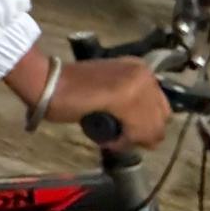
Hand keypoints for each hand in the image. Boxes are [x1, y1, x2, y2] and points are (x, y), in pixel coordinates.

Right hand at [47, 57, 171, 149]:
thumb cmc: (71, 85)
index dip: (147, 124)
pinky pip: (136, 133)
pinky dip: (122, 142)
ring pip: (152, 129)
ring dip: (132, 140)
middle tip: (121, 138)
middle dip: (143, 134)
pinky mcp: (126, 99)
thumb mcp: (109, 85)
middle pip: (161, 119)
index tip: (129, 131)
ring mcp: (137, 85)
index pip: (161, 106)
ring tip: (110, 138)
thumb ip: (128, 98)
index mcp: (140, 68)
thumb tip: (142, 124)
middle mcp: (143, 74)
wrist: (48, 82)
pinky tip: (105, 137)